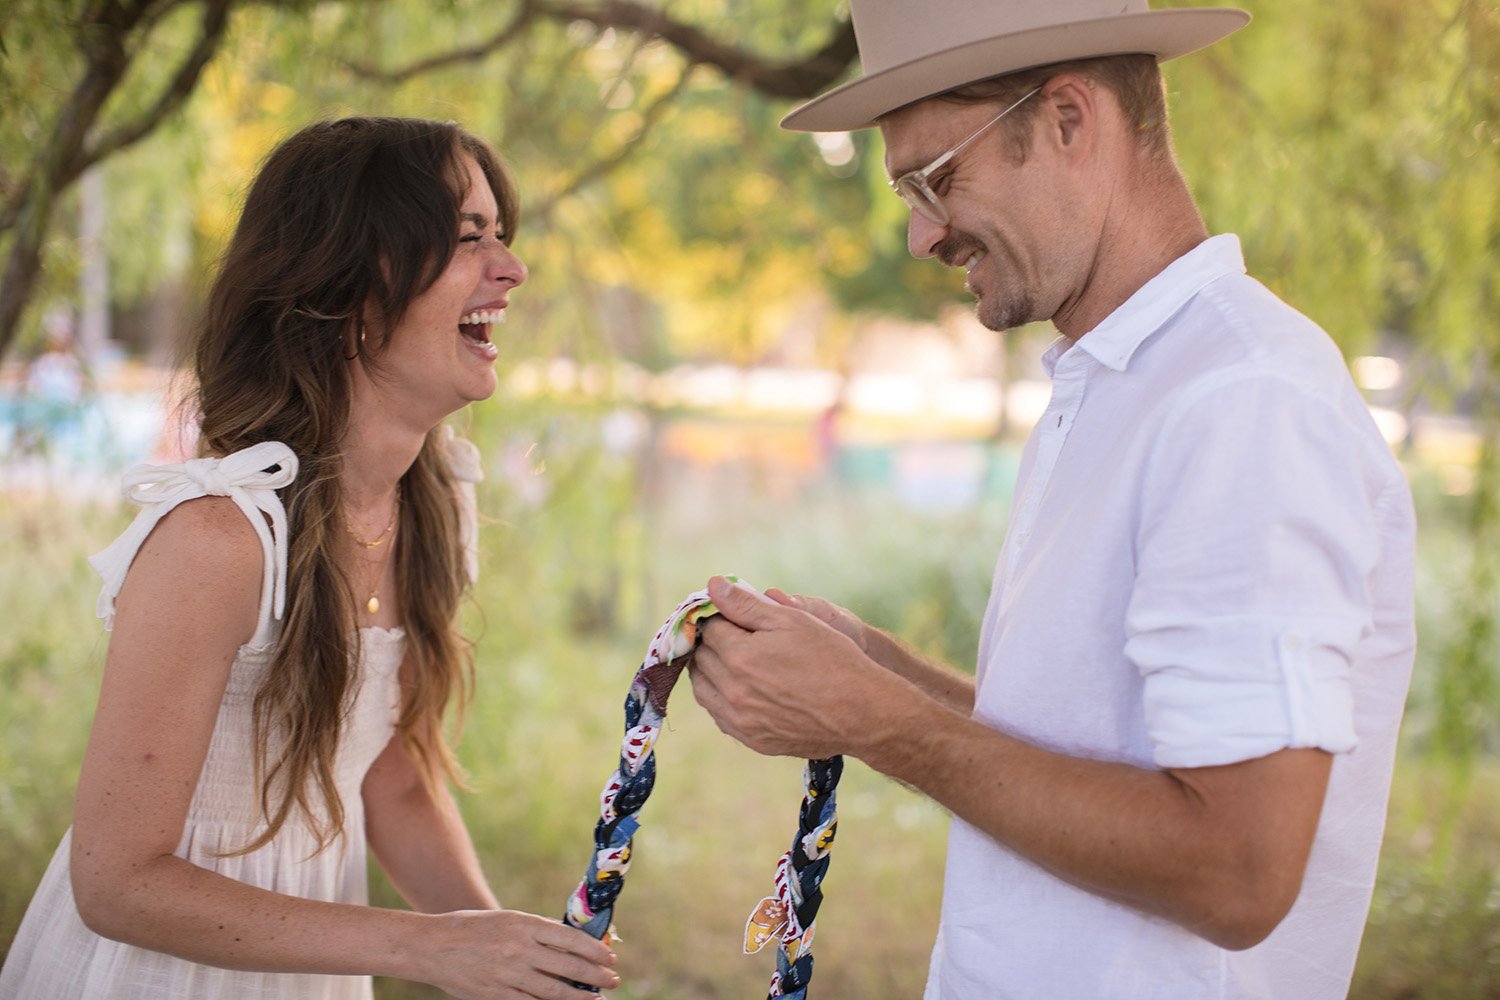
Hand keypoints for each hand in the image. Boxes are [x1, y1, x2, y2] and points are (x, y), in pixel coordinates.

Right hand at [418, 909, 618, 999]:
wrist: (431, 946)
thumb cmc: (471, 928)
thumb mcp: (507, 919)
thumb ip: (536, 931)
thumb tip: (569, 942)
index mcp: (523, 924)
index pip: (570, 938)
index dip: (594, 950)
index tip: (609, 957)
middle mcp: (519, 949)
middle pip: (567, 966)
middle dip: (595, 975)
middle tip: (612, 979)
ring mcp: (508, 974)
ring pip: (554, 991)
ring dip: (579, 997)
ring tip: (595, 999)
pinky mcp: (496, 995)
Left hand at [691, 576, 901, 758]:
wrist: (861, 712)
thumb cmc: (832, 658)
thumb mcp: (792, 620)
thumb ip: (746, 604)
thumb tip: (713, 585)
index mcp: (739, 656)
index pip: (708, 628)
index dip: (720, 617)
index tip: (734, 615)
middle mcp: (732, 691)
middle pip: (701, 657)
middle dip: (713, 642)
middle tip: (736, 634)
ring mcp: (740, 720)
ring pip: (703, 688)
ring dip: (712, 670)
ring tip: (737, 660)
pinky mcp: (751, 739)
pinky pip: (720, 715)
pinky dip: (722, 698)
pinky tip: (743, 688)